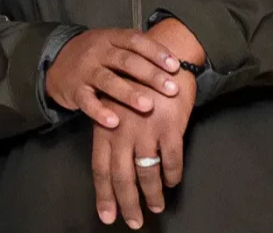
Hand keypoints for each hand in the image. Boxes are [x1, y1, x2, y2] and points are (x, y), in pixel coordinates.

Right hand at [46, 29, 180, 126]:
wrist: (56, 62)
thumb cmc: (94, 56)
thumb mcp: (110, 44)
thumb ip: (134, 51)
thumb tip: (172, 61)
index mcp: (110, 38)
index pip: (134, 40)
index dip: (155, 51)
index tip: (175, 65)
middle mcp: (98, 51)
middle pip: (125, 60)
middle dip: (150, 74)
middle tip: (171, 88)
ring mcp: (85, 70)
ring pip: (107, 80)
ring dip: (128, 93)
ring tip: (148, 106)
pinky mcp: (74, 89)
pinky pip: (87, 101)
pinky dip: (100, 112)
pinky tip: (114, 122)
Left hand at [92, 73, 196, 228]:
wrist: (164, 56)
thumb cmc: (137, 82)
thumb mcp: (114, 104)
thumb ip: (110, 133)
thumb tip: (110, 169)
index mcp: (105, 125)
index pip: (101, 167)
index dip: (104, 194)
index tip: (108, 216)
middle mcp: (122, 129)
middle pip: (122, 175)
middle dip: (128, 203)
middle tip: (134, 222)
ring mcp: (146, 128)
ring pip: (148, 173)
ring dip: (153, 194)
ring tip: (156, 206)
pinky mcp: (170, 126)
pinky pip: (171, 160)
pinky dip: (172, 175)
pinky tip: (172, 182)